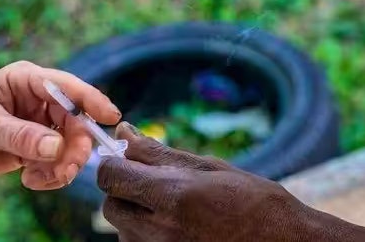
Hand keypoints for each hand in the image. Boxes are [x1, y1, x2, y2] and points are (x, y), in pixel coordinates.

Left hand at [0, 61, 120, 189]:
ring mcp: (34, 126)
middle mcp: (35, 101)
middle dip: (74, 147)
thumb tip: (56, 146)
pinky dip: (50, 175)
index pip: (68, 87)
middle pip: (74, 122)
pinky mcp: (30, 149)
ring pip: (68, 146)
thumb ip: (20, 135)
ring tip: (40, 178)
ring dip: (62, 166)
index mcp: (26, 81)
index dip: (92, 101)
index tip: (110, 118)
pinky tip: (29, 180)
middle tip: (64, 168)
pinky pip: (54, 163)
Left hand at [98, 123, 364, 241]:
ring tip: (175, 209)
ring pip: (123, 230)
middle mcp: (161, 230)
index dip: (114, 164)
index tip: (127, 160)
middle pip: (111, 206)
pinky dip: (148, 235)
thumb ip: (159, 153)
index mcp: (172, 196)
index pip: (110, 176)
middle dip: (124, 191)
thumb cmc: (254, 201)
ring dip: (136, 215)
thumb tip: (124, 133)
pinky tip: (179, 228)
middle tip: (154, 184)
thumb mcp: (208, 167)